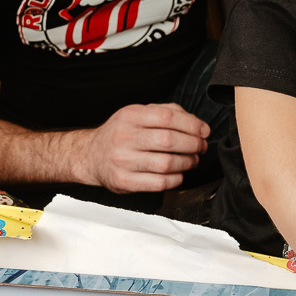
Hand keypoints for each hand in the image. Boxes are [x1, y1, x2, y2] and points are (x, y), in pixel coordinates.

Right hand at [80, 103, 208, 193]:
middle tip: (201, 146)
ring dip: (187, 162)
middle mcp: (124, 137)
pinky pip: (159, 183)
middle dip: (193, 144)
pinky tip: (178, 173)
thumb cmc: (121, 134)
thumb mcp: (137, 114)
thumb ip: (165, 112)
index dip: (191, 124)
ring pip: (166, 163)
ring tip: (192, 160)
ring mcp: (123, 161)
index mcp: (129, 116)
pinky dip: (176, 179)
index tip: (204, 130)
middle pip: (168, 140)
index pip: (167, 117)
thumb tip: (196, 123)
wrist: (91, 156)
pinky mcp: (124, 181)